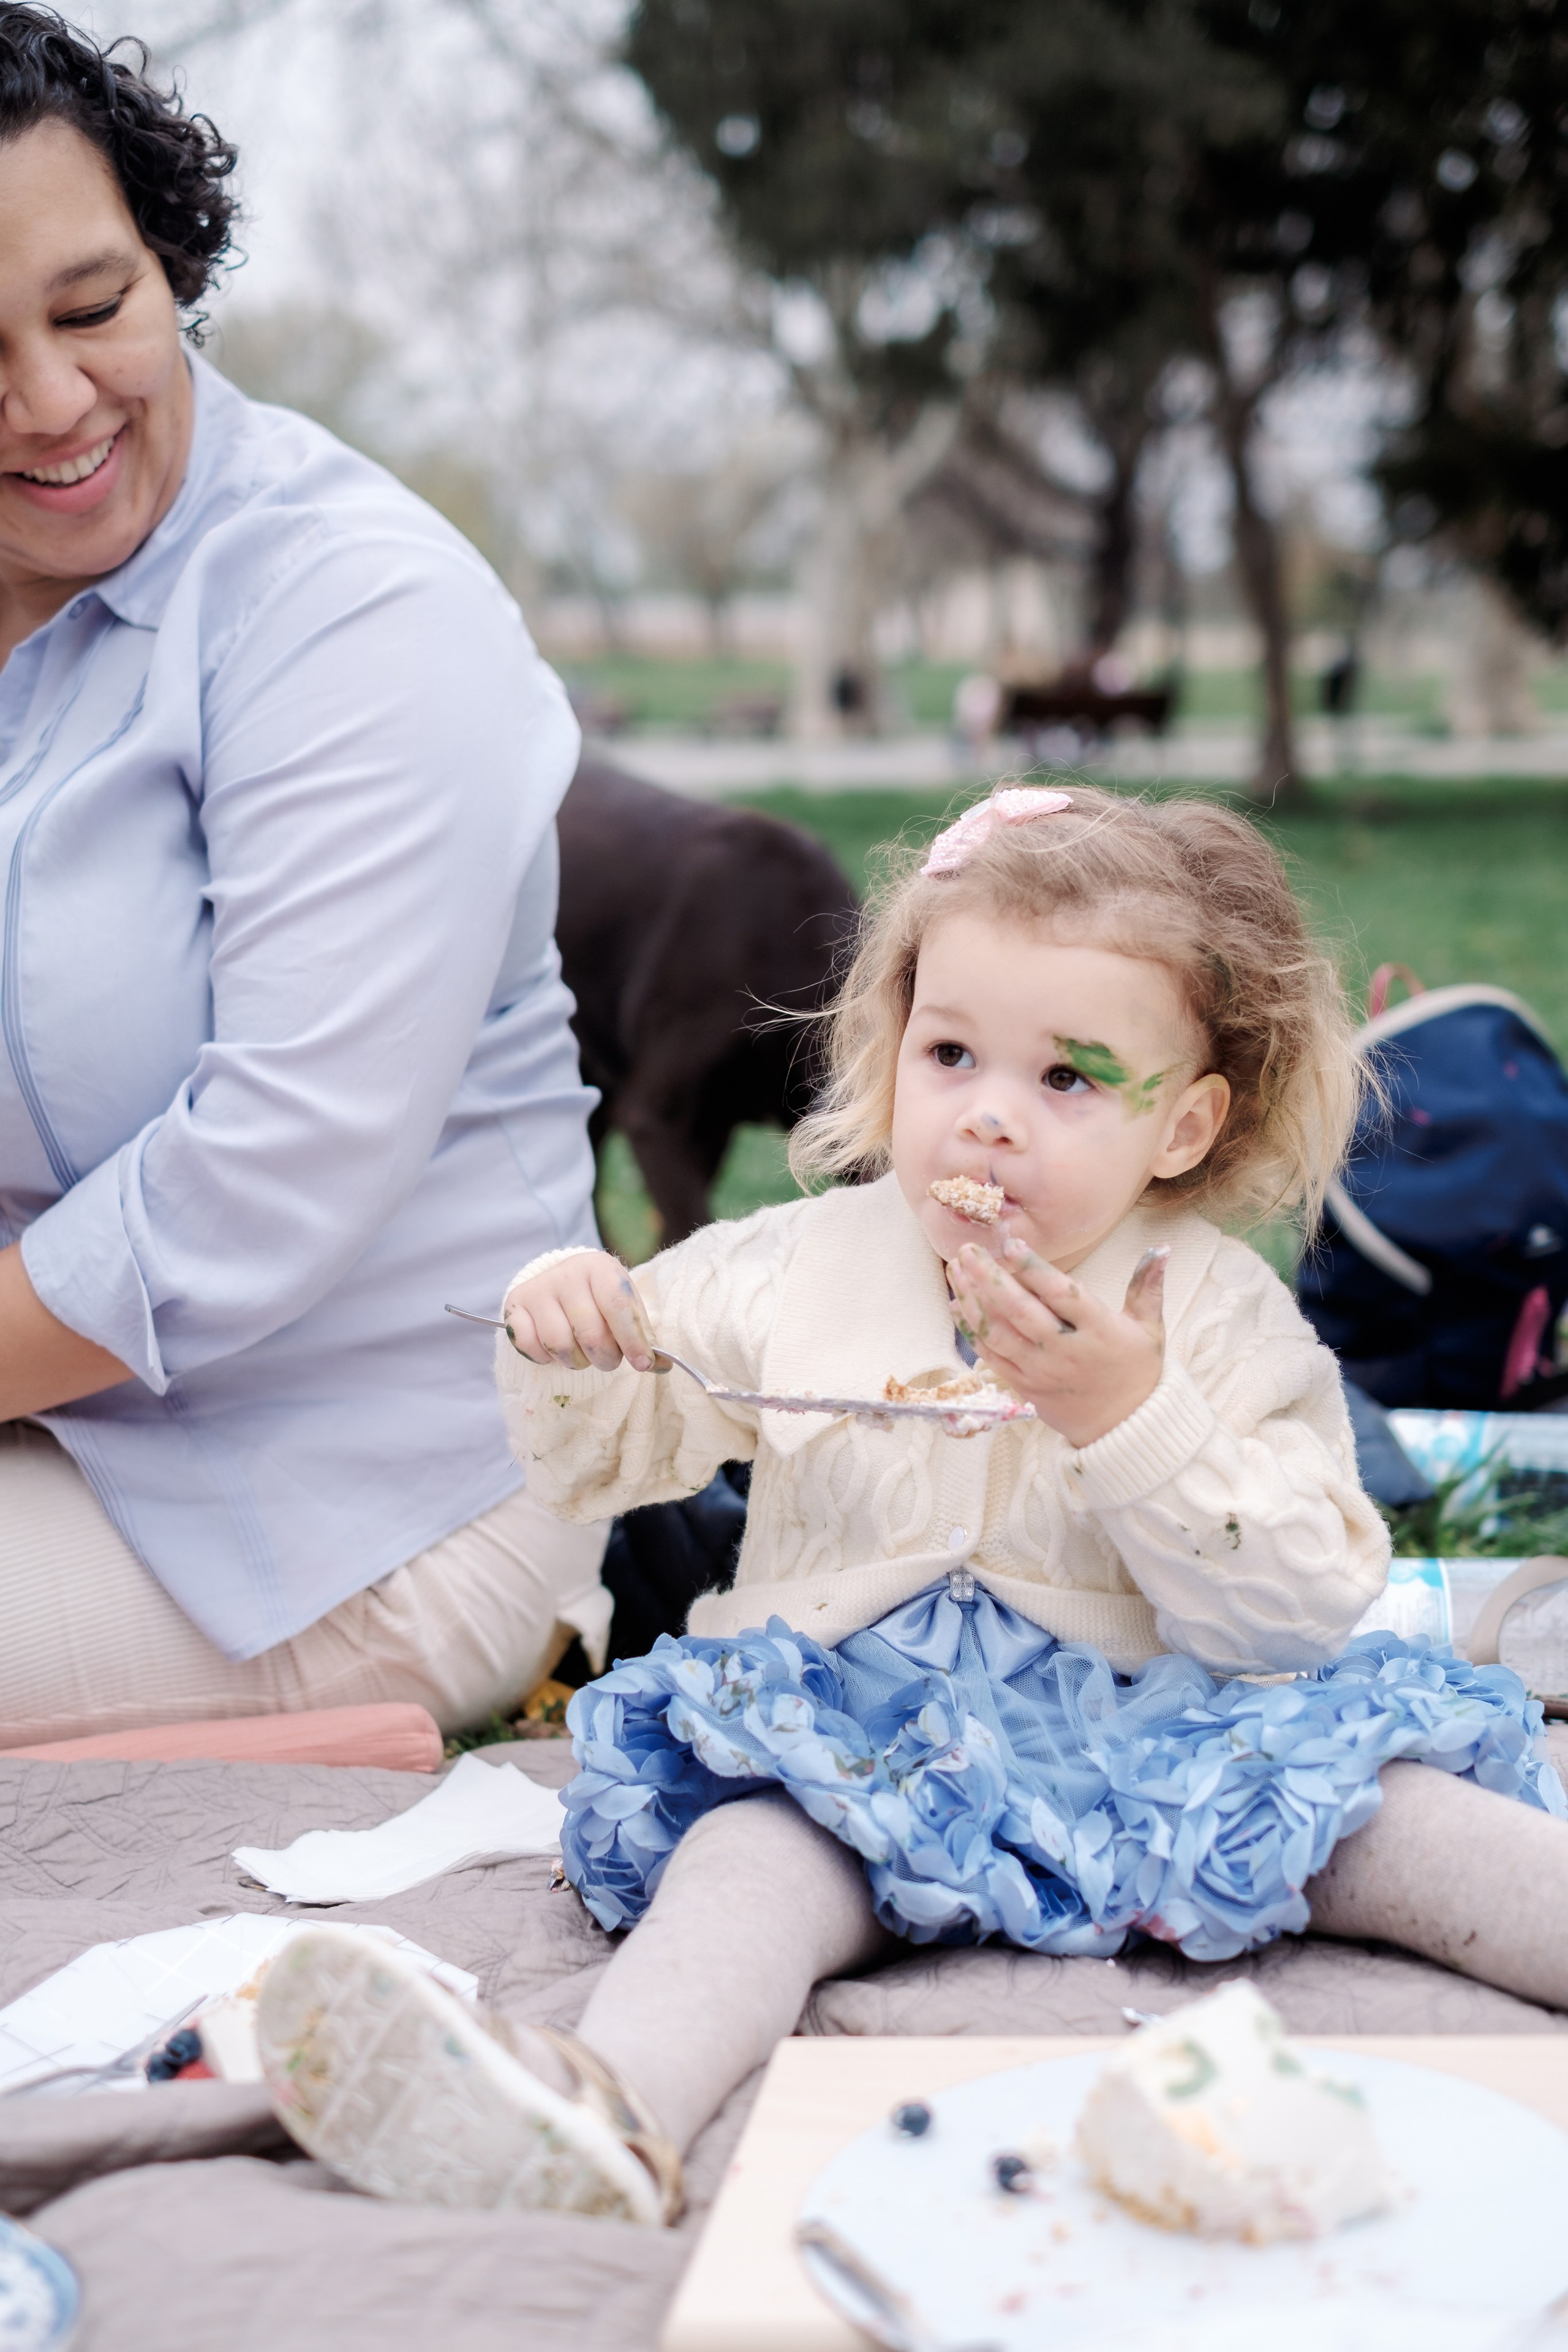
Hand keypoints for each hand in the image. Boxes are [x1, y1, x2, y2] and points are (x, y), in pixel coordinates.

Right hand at [502, 1250, 655, 1372]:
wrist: (562, 1282)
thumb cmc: (601, 1299)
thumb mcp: (626, 1308)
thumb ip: (643, 1336)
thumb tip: (662, 1366)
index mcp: (600, 1267)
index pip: (617, 1305)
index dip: (632, 1340)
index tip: (643, 1364)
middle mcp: (567, 1273)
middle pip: (590, 1333)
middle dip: (605, 1358)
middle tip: (608, 1359)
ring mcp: (538, 1289)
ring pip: (559, 1345)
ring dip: (576, 1361)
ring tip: (582, 1353)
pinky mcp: (516, 1306)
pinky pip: (531, 1347)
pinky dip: (546, 1358)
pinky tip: (555, 1349)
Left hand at [947, 1235, 1168, 1448]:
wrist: (1125, 1430)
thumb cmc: (1138, 1372)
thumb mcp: (1150, 1329)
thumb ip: (1148, 1285)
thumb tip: (1162, 1247)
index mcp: (1099, 1331)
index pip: (1061, 1294)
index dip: (1033, 1268)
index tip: (1010, 1243)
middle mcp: (1066, 1351)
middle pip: (1021, 1312)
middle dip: (990, 1278)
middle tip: (968, 1249)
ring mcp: (1041, 1372)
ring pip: (999, 1333)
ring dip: (972, 1300)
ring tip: (955, 1269)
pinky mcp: (1025, 1387)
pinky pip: (992, 1357)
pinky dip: (972, 1331)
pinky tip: (957, 1304)